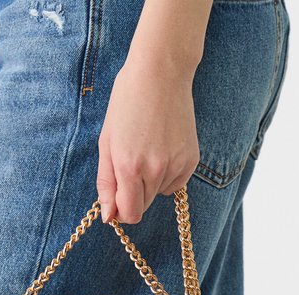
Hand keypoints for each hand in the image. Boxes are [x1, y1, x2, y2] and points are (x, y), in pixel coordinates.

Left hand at [95, 0, 210, 223]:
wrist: (160, 72)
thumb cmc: (127, 104)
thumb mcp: (107, 143)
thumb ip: (106, 183)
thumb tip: (109, 217)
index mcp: (129, 167)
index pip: (130, 214)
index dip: (122, 210)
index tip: (118, 197)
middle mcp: (155, 170)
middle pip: (144, 206)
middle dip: (134, 194)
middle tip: (131, 163)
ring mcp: (176, 165)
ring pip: (159, 194)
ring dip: (151, 182)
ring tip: (148, 148)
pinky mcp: (191, 160)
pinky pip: (175, 184)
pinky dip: (167, 174)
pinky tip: (163, 149)